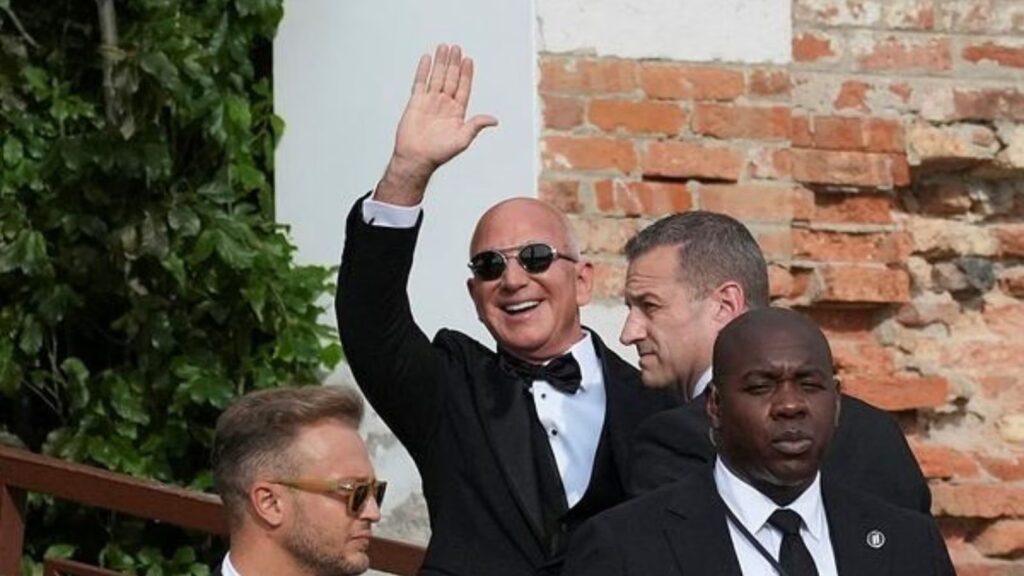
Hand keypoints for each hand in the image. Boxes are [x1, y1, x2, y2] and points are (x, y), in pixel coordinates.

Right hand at [376, 45, 497, 204]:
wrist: (416, 157)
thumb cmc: (439, 153)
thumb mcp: (463, 139)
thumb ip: (476, 126)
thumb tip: (494, 120)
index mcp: (457, 112)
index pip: (463, 87)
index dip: (466, 74)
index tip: (468, 60)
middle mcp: (444, 104)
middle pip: (450, 78)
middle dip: (454, 63)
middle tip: (456, 48)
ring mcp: (430, 102)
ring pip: (436, 77)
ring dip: (440, 62)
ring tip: (444, 47)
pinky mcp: (416, 102)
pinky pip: (420, 82)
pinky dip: (423, 70)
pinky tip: (427, 59)